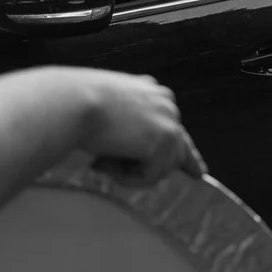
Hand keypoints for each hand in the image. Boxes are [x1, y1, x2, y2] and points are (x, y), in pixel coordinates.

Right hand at [43, 68, 206, 186]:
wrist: (72, 102)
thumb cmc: (78, 104)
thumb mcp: (107, 108)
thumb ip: (127, 124)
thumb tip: (133, 155)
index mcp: (152, 92)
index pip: (174, 127)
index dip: (186, 154)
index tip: (198, 173)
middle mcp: (166, 103)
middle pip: (174, 152)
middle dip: (149, 169)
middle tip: (112, 170)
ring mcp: (169, 120)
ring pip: (161, 168)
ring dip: (131, 173)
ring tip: (103, 162)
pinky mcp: (165, 140)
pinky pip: (151, 176)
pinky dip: (129, 178)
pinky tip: (108, 164)